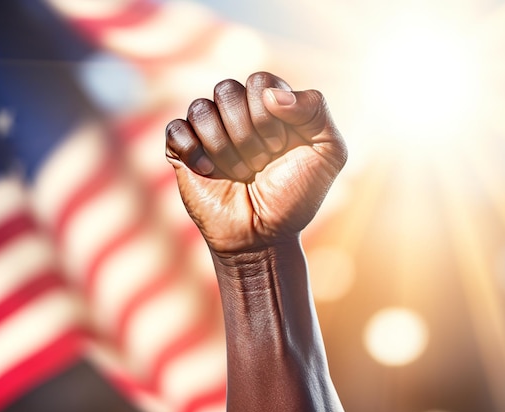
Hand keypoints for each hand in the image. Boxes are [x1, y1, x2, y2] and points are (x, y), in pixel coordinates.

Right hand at [165, 71, 345, 254]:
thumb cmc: (296, 196)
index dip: (268, 113)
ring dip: (224, 147)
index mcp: (270, 106)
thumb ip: (316, 109)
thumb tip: (270, 93)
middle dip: (247, 133)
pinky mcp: (183, 153)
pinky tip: (209, 173)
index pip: (260, 81)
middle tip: (260, 163)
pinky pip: (175, 129)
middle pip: (227, 90)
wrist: (265, 237)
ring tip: (240, 173)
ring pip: (201, 108)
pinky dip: (192, 150)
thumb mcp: (329, 153)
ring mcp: (209, 132)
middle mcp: (238, 114)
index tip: (280, 147)